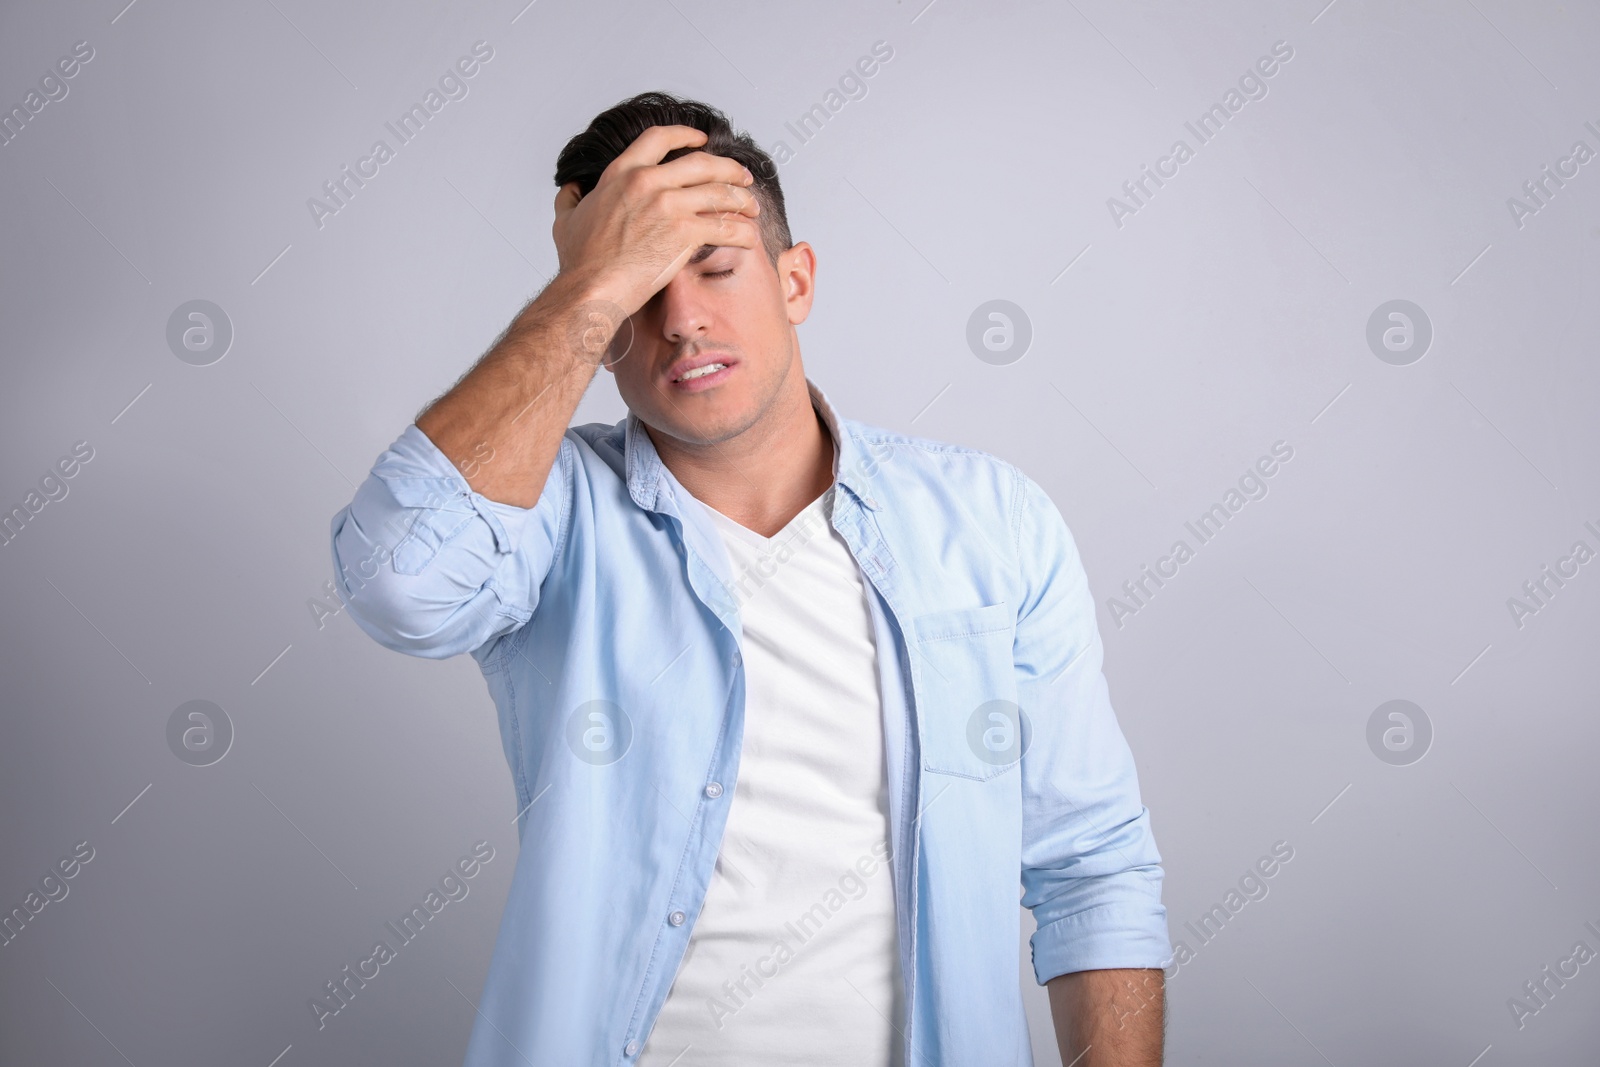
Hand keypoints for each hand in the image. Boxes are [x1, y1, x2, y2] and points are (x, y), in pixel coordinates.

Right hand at [551, 125, 762, 318]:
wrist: (592, 287)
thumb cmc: (580, 261)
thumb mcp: (565, 219)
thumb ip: (571, 198)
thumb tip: (571, 190)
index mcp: (621, 173)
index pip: (659, 139)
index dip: (686, 135)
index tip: (702, 140)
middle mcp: (648, 182)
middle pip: (702, 162)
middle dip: (729, 167)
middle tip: (743, 176)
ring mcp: (668, 205)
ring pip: (719, 191)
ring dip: (742, 198)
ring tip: (752, 207)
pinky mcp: (685, 232)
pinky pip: (725, 226)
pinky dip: (742, 230)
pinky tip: (749, 236)